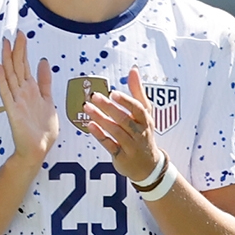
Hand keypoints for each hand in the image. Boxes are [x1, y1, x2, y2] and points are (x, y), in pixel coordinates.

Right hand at [0, 32, 57, 162]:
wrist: (37, 149)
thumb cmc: (42, 128)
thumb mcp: (48, 100)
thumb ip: (45, 81)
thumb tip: (43, 62)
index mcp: (31, 89)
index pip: (25, 65)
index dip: (23, 50)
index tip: (21, 35)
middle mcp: (22, 92)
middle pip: (17, 67)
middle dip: (17, 50)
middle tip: (15, 32)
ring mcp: (16, 100)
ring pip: (11, 76)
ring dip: (8, 60)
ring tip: (5, 44)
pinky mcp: (13, 110)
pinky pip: (7, 92)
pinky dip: (2, 80)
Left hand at [77, 67, 165, 182]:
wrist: (148, 165)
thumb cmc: (144, 133)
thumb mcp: (145, 112)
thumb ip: (137, 91)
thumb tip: (134, 69)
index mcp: (146, 120)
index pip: (138, 109)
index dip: (126, 101)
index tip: (113, 92)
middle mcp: (140, 133)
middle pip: (125, 119)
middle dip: (109, 107)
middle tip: (95, 96)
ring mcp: (131, 146)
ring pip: (116, 131)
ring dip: (101, 119)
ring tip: (87, 108)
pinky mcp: (121, 156)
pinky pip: (110, 145)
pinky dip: (100, 135)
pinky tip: (90, 125)